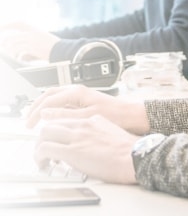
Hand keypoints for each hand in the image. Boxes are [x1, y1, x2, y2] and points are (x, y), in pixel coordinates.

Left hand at [0, 21, 58, 61]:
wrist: (63, 50)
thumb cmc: (55, 49)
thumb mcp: (43, 43)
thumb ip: (30, 47)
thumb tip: (21, 55)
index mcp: (35, 29)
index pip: (19, 23)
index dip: (9, 24)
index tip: (2, 28)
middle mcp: (32, 33)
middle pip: (13, 35)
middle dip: (5, 41)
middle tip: (2, 45)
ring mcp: (32, 40)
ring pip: (14, 43)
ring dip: (10, 50)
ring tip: (10, 54)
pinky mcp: (33, 48)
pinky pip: (19, 50)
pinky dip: (16, 55)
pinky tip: (18, 59)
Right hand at [26, 84, 149, 134]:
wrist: (132, 115)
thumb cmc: (115, 115)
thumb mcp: (87, 118)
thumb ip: (65, 115)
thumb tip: (45, 114)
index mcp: (77, 92)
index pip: (49, 100)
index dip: (36, 113)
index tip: (30, 124)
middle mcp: (78, 91)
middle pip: (50, 95)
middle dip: (36, 107)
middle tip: (28, 121)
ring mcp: (81, 96)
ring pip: (56, 98)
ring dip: (44, 107)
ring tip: (36, 119)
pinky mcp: (84, 102)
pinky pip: (63, 102)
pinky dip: (53, 109)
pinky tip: (52, 119)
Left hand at [34, 114, 138, 183]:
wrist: (134, 156)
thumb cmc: (127, 149)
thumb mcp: (110, 131)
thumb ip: (97, 130)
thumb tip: (90, 139)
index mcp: (92, 119)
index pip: (64, 117)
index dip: (55, 128)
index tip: (52, 137)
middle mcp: (82, 125)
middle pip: (52, 122)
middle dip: (43, 135)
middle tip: (43, 147)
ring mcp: (77, 137)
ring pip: (45, 133)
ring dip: (39, 145)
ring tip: (41, 157)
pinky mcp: (72, 151)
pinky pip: (46, 148)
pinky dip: (40, 155)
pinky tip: (44, 162)